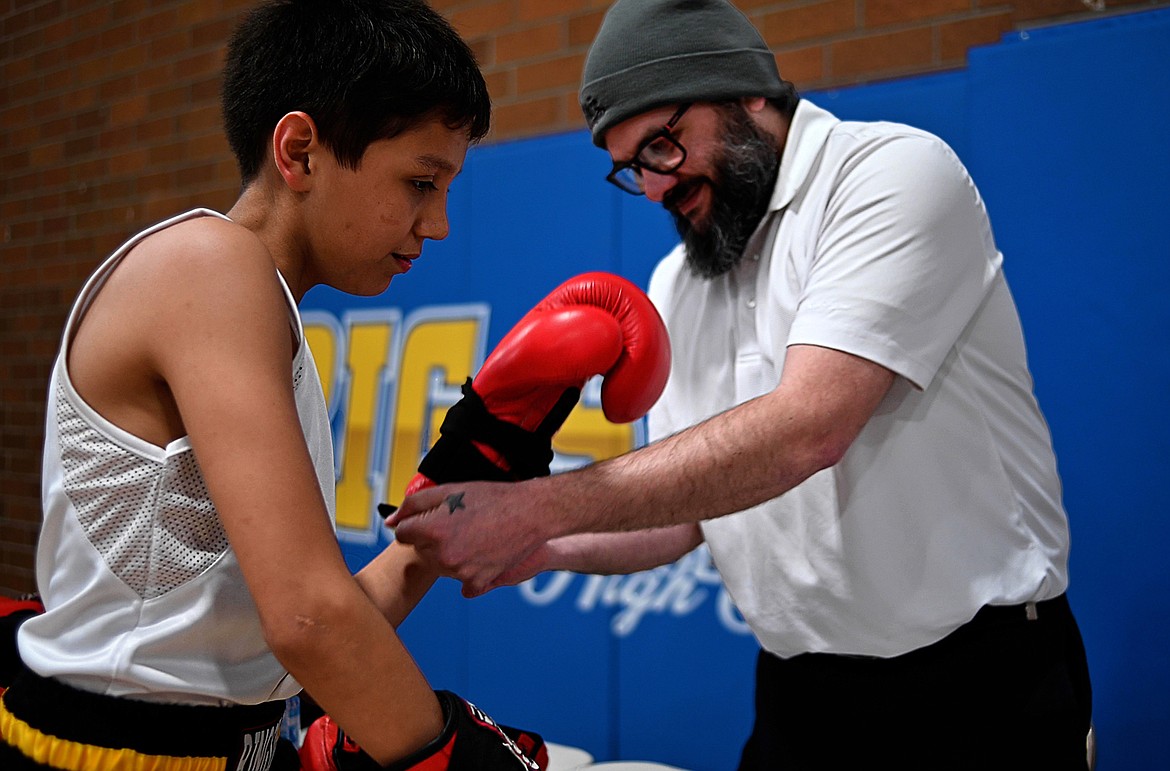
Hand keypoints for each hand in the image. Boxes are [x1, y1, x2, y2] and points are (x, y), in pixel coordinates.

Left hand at [387, 480, 550, 596]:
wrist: (530, 513)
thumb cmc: (492, 498)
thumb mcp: (448, 490)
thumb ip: (413, 504)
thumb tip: (390, 522)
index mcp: (432, 530)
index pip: (401, 534)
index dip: (417, 524)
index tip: (434, 519)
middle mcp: (443, 555)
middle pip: (421, 551)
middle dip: (432, 538)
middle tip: (458, 524)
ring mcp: (460, 572)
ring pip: (440, 567)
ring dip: (449, 554)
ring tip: (473, 535)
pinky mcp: (478, 582)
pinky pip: (461, 583)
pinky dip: (468, 570)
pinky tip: (481, 553)